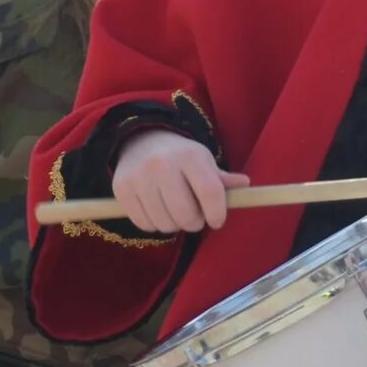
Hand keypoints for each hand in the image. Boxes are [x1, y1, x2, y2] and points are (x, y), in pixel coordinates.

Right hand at [112, 130, 246, 234]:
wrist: (142, 141)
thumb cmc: (181, 158)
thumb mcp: (204, 162)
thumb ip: (222, 179)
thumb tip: (244, 184)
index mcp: (191, 156)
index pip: (210, 193)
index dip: (217, 214)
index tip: (217, 221)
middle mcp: (163, 164)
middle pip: (185, 214)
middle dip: (195, 223)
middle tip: (195, 218)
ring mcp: (139, 177)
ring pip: (164, 223)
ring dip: (174, 225)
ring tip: (175, 213)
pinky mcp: (121, 188)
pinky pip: (143, 224)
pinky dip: (153, 225)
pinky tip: (157, 211)